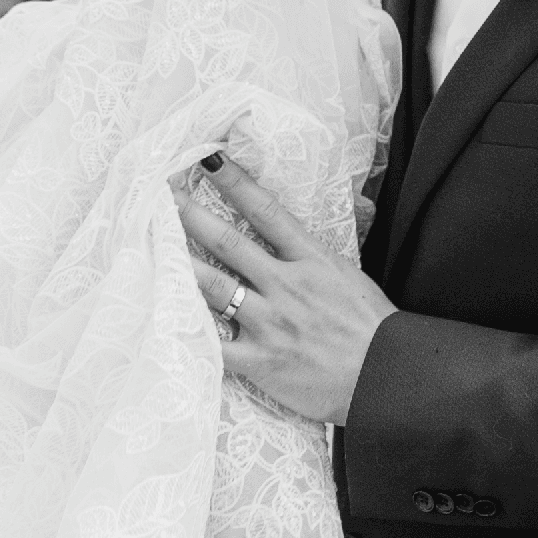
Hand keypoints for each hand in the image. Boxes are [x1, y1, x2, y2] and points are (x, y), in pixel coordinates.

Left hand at [177, 151, 394, 425]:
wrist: (389, 378)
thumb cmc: (374, 328)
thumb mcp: (351, 276)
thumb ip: (320, 254)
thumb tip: (309, 226)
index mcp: (312, 260)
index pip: (267, 212)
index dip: (235, 182)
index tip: (208, 159)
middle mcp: (286, 285)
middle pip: (228, 242)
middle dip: (190, 215)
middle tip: (160, 192)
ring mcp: (271, 323)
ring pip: (212, 286)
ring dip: (178, 262)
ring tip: (148, 241)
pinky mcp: (261, 360)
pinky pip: (216, 344)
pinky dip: (188, 330)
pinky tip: (159, 314)